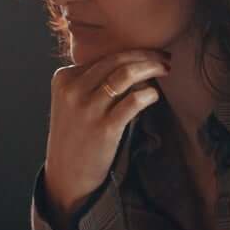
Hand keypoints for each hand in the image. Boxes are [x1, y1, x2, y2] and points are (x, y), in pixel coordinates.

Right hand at [42, 49, 169, 219]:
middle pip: (117, 61)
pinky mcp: (104, 127)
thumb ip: (91, 82)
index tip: (151, 55)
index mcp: (63, 79)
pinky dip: (149, 94)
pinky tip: (154, 96)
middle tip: (165, 58)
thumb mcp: (72, 103)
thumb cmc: (76, 136)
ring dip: (151, 68)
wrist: (67, 175)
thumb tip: (133, 63)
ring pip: (126, 75)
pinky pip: (134, 100)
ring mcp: (87, 108)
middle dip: (146, 55)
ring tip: (166, 70)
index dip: (132, 53)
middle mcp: (73, 90)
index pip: (104, 57)